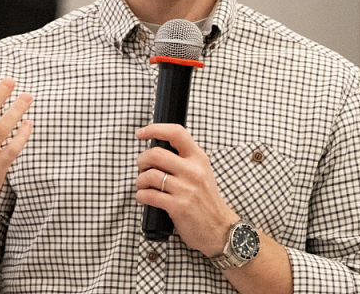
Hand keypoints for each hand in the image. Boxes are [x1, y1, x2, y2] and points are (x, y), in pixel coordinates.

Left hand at [135, 124, 234, 256]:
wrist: (220, 229)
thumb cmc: (206, 201)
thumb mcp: (202, 173)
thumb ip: (184, 160)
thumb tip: (156, 151)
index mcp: (199, 159)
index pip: (176, 133)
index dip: (155, 129)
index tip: (141, 133)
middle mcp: (193, 171)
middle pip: (156, 154)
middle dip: (141, 160)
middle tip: (141, 168)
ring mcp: (186, 189)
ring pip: (149, 175)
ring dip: (139, 180)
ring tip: (142, 185)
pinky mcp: (179, 206)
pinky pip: (149, 195)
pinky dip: (141, 195)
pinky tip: (143, 197)